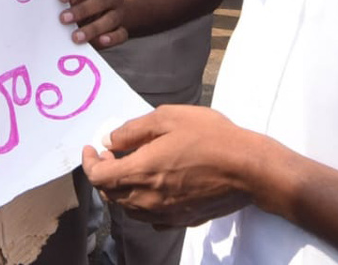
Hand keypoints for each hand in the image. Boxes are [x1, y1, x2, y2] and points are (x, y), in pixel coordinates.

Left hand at [57, 0, 126, 49]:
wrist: (114, 12)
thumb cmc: (89, 2)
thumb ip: (72, 0)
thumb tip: (55, 9)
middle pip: (100, 1)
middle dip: (81, 10)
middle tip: (63, 18)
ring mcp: (119, 13)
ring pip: (110, 19)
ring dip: (92, 28)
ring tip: (76, 37)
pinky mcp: (123, 29)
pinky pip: (120, 34)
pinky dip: (112, 38)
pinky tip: (101, 41)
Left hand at [82, 105, 252, 226]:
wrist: (249, 169)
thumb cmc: (211, 137)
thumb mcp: (169, 118)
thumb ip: (134, 130)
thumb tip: (110, 141)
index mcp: (142, 172)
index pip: (98, 177)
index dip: (88, 162)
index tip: (91, 149)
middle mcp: (148, 199)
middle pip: (110, 195)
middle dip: (104, 173)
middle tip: (112, 154)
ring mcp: (165, 214)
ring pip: (128, 209)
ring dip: (121, 189)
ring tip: (130, 167)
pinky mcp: (182, 220)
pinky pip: (150, 218)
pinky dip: (142, 203)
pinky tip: (152, 187)